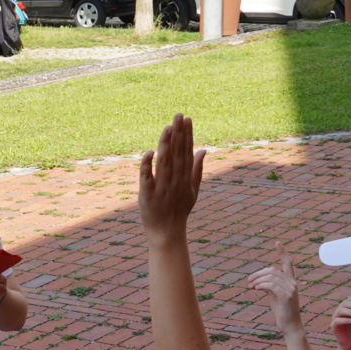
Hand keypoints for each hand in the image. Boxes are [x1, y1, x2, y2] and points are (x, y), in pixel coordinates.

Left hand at [137, 115, 205, 243]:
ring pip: (164, 163)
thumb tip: (203, 149)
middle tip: (178, 115)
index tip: (187, 119)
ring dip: (166, 145)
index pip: (187, 152)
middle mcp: (175, 181)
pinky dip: (147, 166)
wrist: (167, 233)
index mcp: (185, 178)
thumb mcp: (192, 190)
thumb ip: (197, 169)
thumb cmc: (179, 210)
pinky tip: (149, 152)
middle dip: (178, 134)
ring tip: (168, 128)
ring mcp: (162, 188)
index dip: (188, 135)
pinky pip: (147, 178)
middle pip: (178, 154)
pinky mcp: (147, 195)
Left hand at [247, 256, 301, 331]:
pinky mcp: (286, 296)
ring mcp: (291, 289)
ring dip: (257, 280)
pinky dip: (261, 285)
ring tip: (250, 286)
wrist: (290, 326)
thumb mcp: (275, 296)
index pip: (288, 263)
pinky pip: (271, 285)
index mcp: (291, 281)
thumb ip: (271, 285)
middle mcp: (292, 283)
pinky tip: (255, 289)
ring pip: (271, 277)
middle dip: (258, 274)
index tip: (277, 243)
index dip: (282, 252)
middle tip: (249, 281)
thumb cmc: (282, 311)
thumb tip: (259, 281)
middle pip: (272, 270)